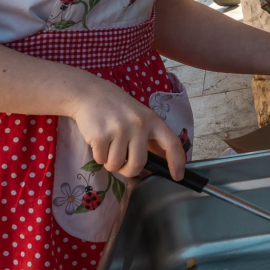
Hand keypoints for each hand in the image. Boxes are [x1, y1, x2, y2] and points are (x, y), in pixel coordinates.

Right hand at [69, 79, 186, 181]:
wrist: (90, 94)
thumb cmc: (117, 109)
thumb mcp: (140, 117)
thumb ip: (148, 137)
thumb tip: (156, 164)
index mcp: (152, 120)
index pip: (172, 143)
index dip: (177, 161)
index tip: (178, 176)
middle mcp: (138, 125)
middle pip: (138, 164)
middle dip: (128, 170)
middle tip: (121, 163)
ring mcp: (119, 130)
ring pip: (116, 165)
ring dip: (110, 162)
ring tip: (108, 146)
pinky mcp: (100, 136)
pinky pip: (101, 160)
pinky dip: (98, 156)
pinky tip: (98, 141)